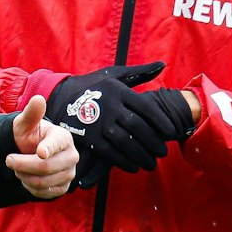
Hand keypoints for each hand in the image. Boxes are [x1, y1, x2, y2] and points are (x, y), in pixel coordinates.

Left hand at [6, 94, 77, 198]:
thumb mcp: (25, 124)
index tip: (39, 152)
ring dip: (24, 176)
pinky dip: (30, 187)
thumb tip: (38, 99)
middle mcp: (71, 156)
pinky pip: (44, 193)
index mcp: (63, 137)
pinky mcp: (63, 187)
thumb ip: (31, 113)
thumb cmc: (29, 136)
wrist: (29, 154)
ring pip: (43, 182)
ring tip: (18, 167)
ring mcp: (69, 173)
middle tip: (9, 159)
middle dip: (22, 165)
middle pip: (46, 167)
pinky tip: (27, 177)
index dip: (48, 149)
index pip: (57, 144)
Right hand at [45, 63, 193, 183]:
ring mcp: (98, 123)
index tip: (171, 132)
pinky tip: (134, 166)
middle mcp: (109, 107)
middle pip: (138, 127)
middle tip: (164, 152)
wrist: (60, 96)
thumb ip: (140, 72)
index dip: (161, 122)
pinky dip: (124, 161)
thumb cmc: (93, 85)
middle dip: (154, 142)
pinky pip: (110, 153)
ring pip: (125, 142)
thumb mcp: (114, 74)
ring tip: (151, 163)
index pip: (146, 108)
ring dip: (141, 155)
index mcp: (119, 91)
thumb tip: (163, 64)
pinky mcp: (88, 137)